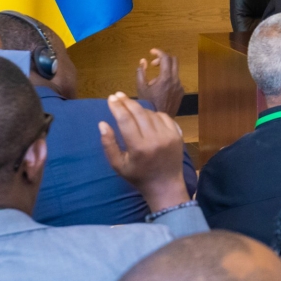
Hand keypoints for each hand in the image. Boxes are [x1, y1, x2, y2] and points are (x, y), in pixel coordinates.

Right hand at [99, 92, 188, 211]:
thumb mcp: (118, 165)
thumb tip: (102, 123)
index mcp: (138, 148)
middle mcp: (154, 139)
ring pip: (150, 113)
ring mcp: (168, 136)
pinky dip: (153, 114)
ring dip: (139, 109)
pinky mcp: (177, 135)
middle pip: (138, 112)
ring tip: (130, 108)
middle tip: (118, 95)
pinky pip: (163, 116)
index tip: (111, 98)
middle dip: (126, 101)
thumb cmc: (138, 176)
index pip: (125, 120)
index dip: (117, 107)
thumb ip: (109, 144)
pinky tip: (146, 116)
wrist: (165, 186)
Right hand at [137, 49, 182, 116]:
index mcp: (166, 78)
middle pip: (174, 60)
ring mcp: (180, 86)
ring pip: (174, 71)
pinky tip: (160, 88)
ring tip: (154, 81)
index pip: (165, 57)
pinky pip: (176, 80)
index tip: (151, 52)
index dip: (158, 52)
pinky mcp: (181, 92)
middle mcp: (175, 80)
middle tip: (154, 64)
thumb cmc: (148, 104)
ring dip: (165, 70)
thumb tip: (143, 61)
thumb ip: (141, 72)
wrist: (159, 119)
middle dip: (163, 58)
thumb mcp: (141, 88)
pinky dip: (168, 79)